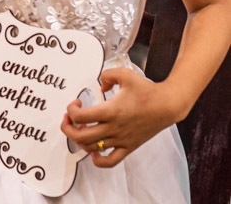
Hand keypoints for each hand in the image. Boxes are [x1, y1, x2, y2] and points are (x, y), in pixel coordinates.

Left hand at [60, 68, 181, 167]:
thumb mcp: (124, 74)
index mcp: (111, 111)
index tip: (76, 102)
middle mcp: (114, 128)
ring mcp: (121, 140)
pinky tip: (93, 152)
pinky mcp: (128, 147)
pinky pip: (111, 161)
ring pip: (91, 149)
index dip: (71, 109)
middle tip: (69, 118)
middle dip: (67, 127)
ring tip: (81, 130)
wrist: (168, 105)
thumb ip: (107, 75)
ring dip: (80, 140)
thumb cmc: (147, 90)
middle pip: (80, 136)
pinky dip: (98, 160)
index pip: (80, 117)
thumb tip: (100, 85)